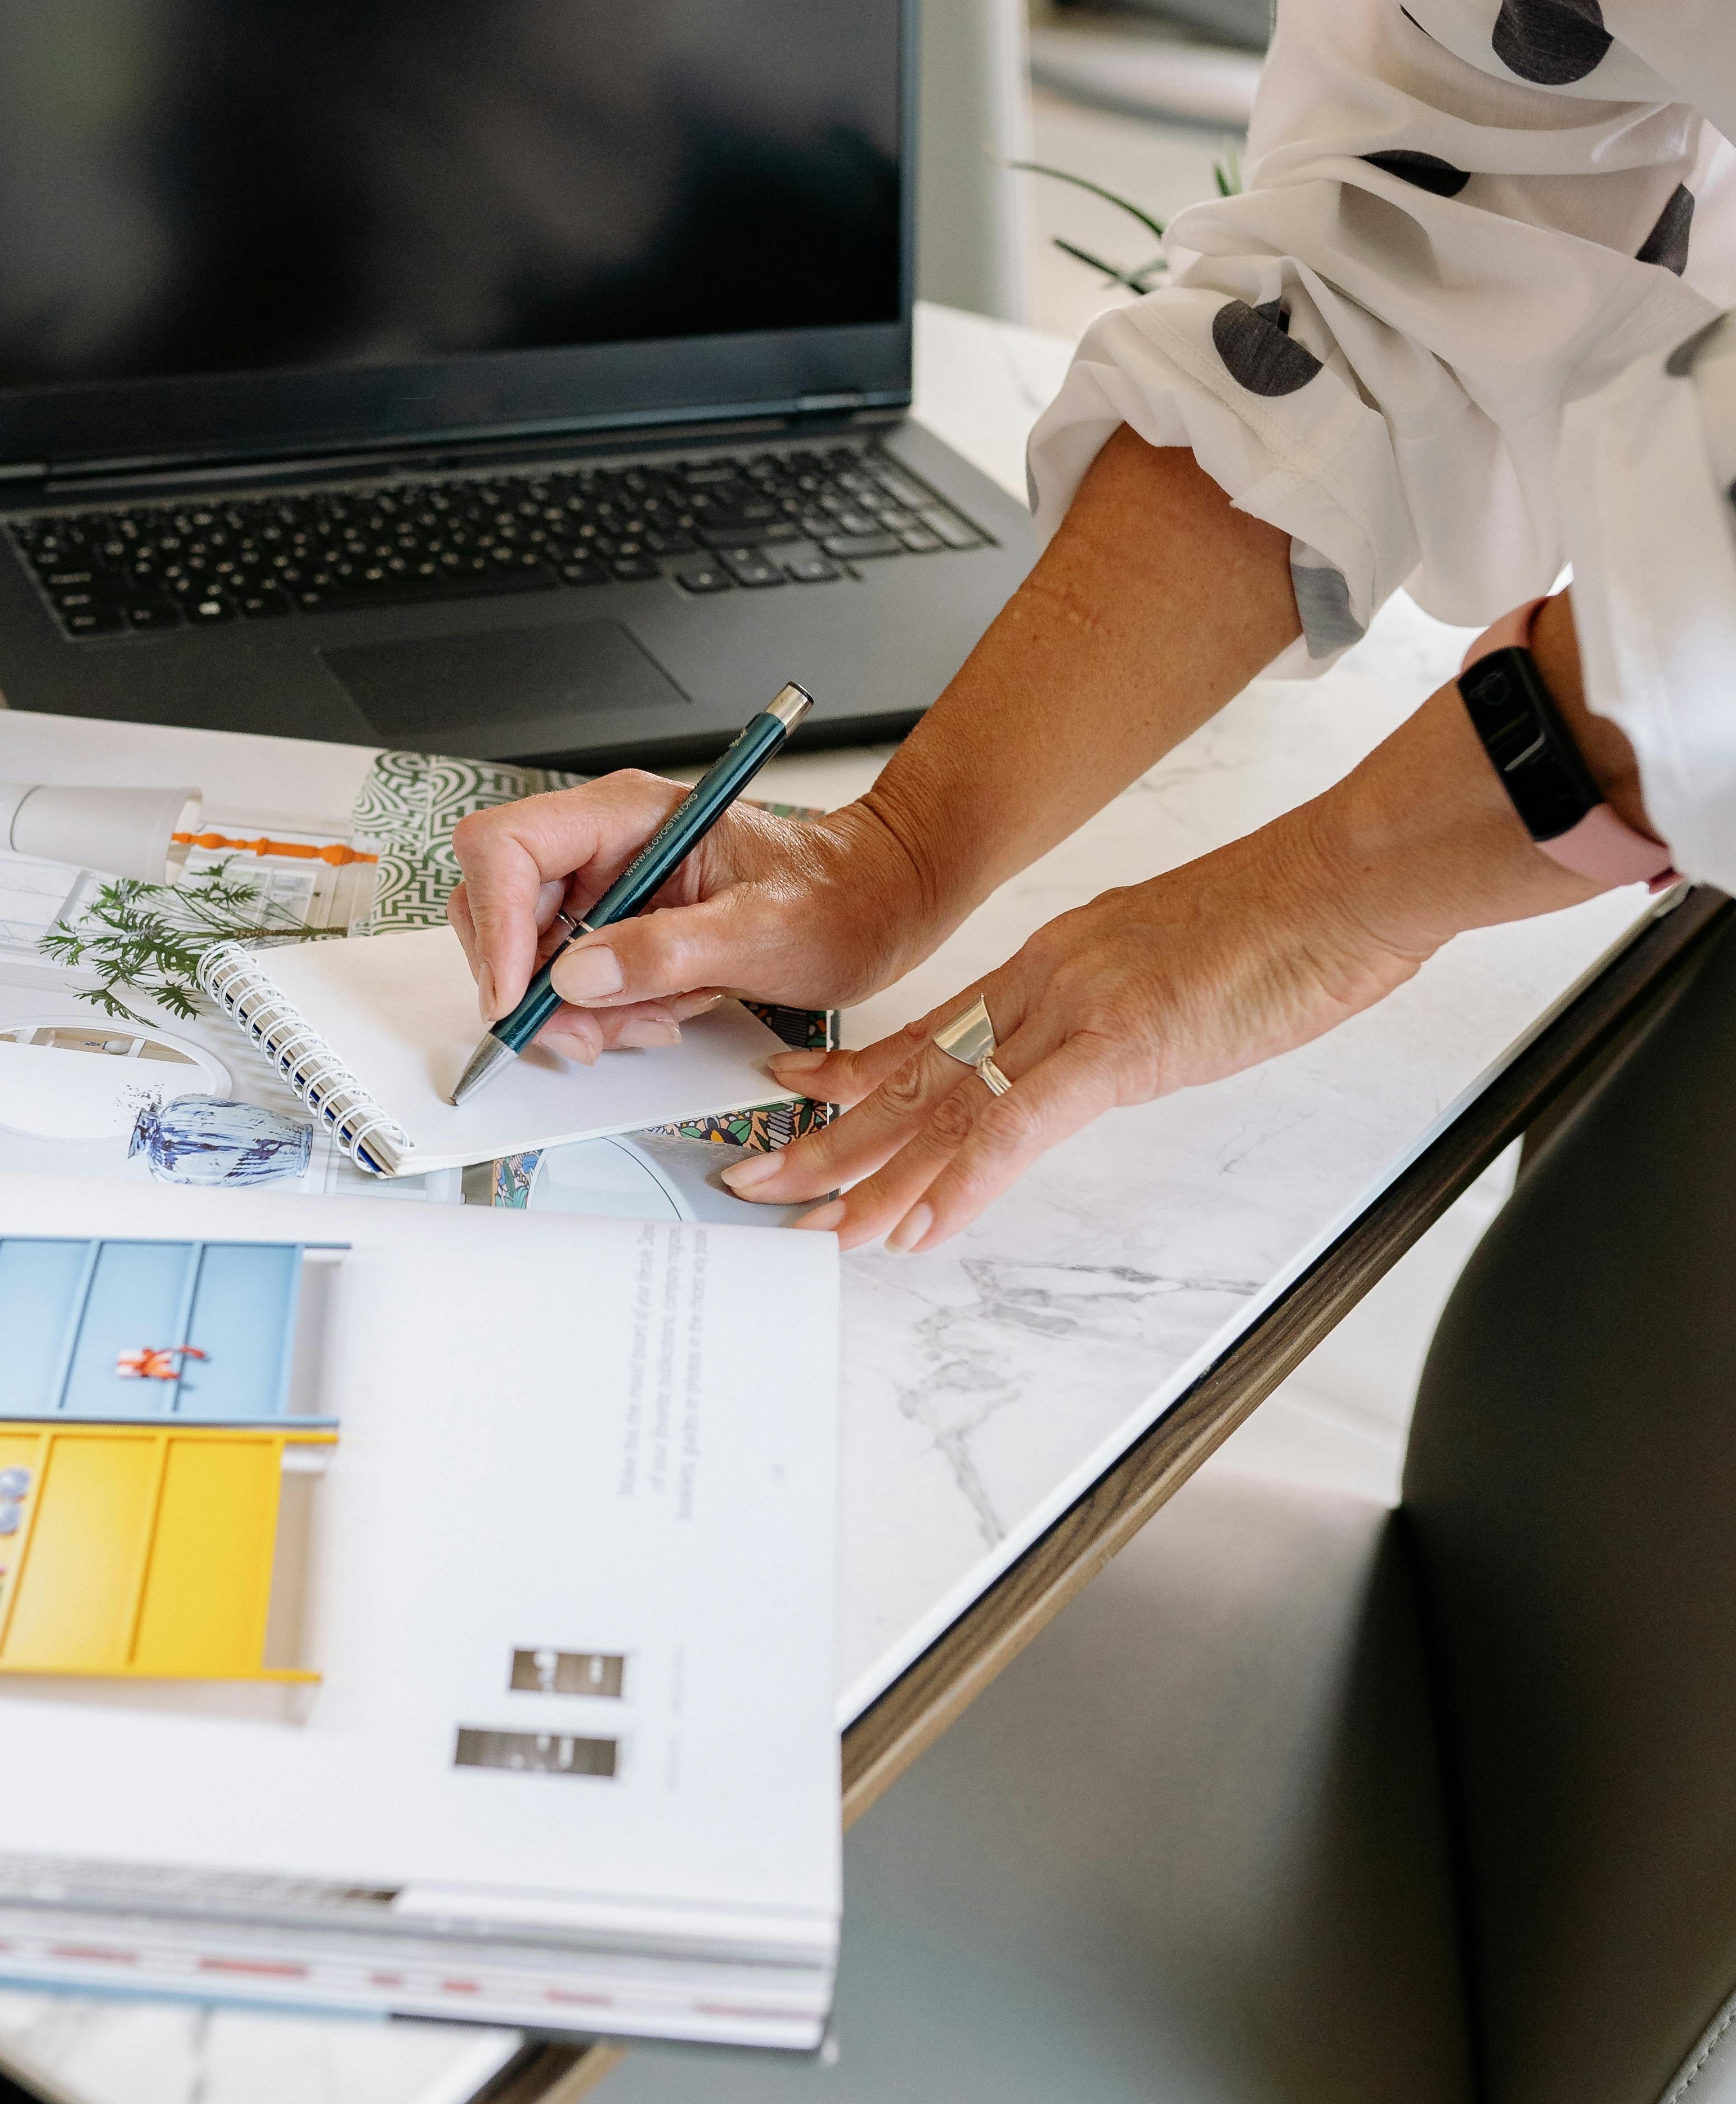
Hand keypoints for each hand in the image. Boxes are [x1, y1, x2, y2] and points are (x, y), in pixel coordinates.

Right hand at [447, 773, 937, 1061]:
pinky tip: (660, 1015)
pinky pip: (570, 982)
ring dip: (574, 1010)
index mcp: (627, 815)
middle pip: (498, 906)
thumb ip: (670, 951)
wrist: (875, 906)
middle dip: (530, 983)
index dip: (496, 922)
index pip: (507, 847)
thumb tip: (576, 977)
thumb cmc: (838, 897)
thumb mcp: (765, 931)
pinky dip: (601, 1016)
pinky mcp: (616, 929)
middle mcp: (602, 844)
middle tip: (587, 1034)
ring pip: (529, 956)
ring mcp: (605, 888)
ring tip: (652, 1021)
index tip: (519, 994)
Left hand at [728, 802, 1421, 1249]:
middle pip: (916, 1069)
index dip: (857, 1070)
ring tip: (816, 1224)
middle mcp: (1047, 980)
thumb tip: (1106, 1050)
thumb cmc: (1286, 923)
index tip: (797, 1094)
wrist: (1346, 879)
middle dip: (831, 1133)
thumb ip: (1122, 1010)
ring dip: (878, 1174)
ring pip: (949, 1102)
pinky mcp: (1123, 1041)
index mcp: (1057, 960)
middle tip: (757, 1176)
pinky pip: (1020, 1121)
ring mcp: (1079, 1008)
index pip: (934, 1028)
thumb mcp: (1176, 969)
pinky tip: (923, 1224)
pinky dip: (966, 1180)